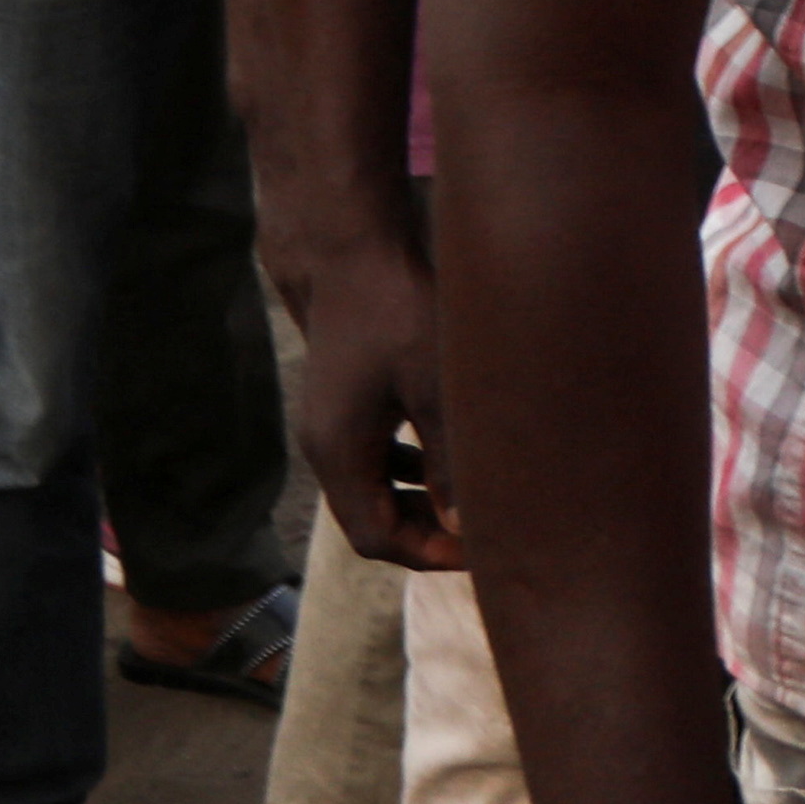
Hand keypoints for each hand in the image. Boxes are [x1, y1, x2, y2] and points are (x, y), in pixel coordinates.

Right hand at [272, 210, 459, 571]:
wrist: (351, 250)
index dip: (427, 553)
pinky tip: (443, 454)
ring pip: (371, 489)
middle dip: (424, 534)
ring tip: (469, 500)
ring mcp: (327, 423)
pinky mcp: (339, 401)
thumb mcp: (433, 387)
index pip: (376, 539)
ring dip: (417, 502)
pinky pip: (370, 457)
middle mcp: (324, 446)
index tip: (477, 549)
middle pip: (369, 521)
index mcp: (339, 452)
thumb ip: (447, 460)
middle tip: (480, 532)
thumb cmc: (395, 310)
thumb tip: (463, 526)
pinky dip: (406, 469)